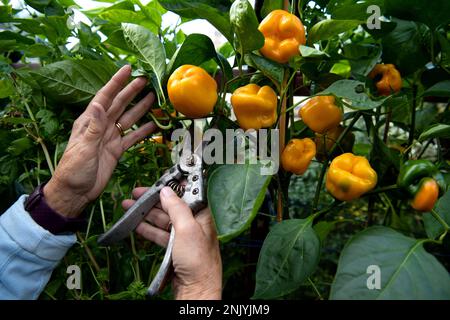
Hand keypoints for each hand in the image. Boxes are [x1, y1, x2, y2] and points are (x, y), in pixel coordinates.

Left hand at [44, 65, 155, 217]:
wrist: (76, 192)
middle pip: (119, 105)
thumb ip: (93, 127)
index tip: (128, 69)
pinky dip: (143, 131)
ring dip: (140, 108)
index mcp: (89, 122)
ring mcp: (110, 137)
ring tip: (154, 98)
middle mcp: (101, 126)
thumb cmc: (74, 170)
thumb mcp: (83, 148)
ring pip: (128, 119)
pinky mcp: (117, 150)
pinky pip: (132, 137)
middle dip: (132, 91)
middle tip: (146, 80)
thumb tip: (98, 104)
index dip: (116, 82)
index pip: (104, 97)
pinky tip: (154, 125)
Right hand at [122, 187, 221, 299]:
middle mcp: (193, 224)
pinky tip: (136, 225)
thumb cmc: (198, 261)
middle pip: (171, 206)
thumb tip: (167, 191)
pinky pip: (159, 234)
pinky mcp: (174, 249)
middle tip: (136, 192)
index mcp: (201, 215)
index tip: (158, 180)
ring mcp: (183, 237)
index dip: (172, 186)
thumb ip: (177, 208)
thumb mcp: (187, 230)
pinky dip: (148, 229)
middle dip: (153, 199)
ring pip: (162, 220)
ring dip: (146, 213)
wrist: (196, 289)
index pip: (186, 194)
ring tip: (129, 206)